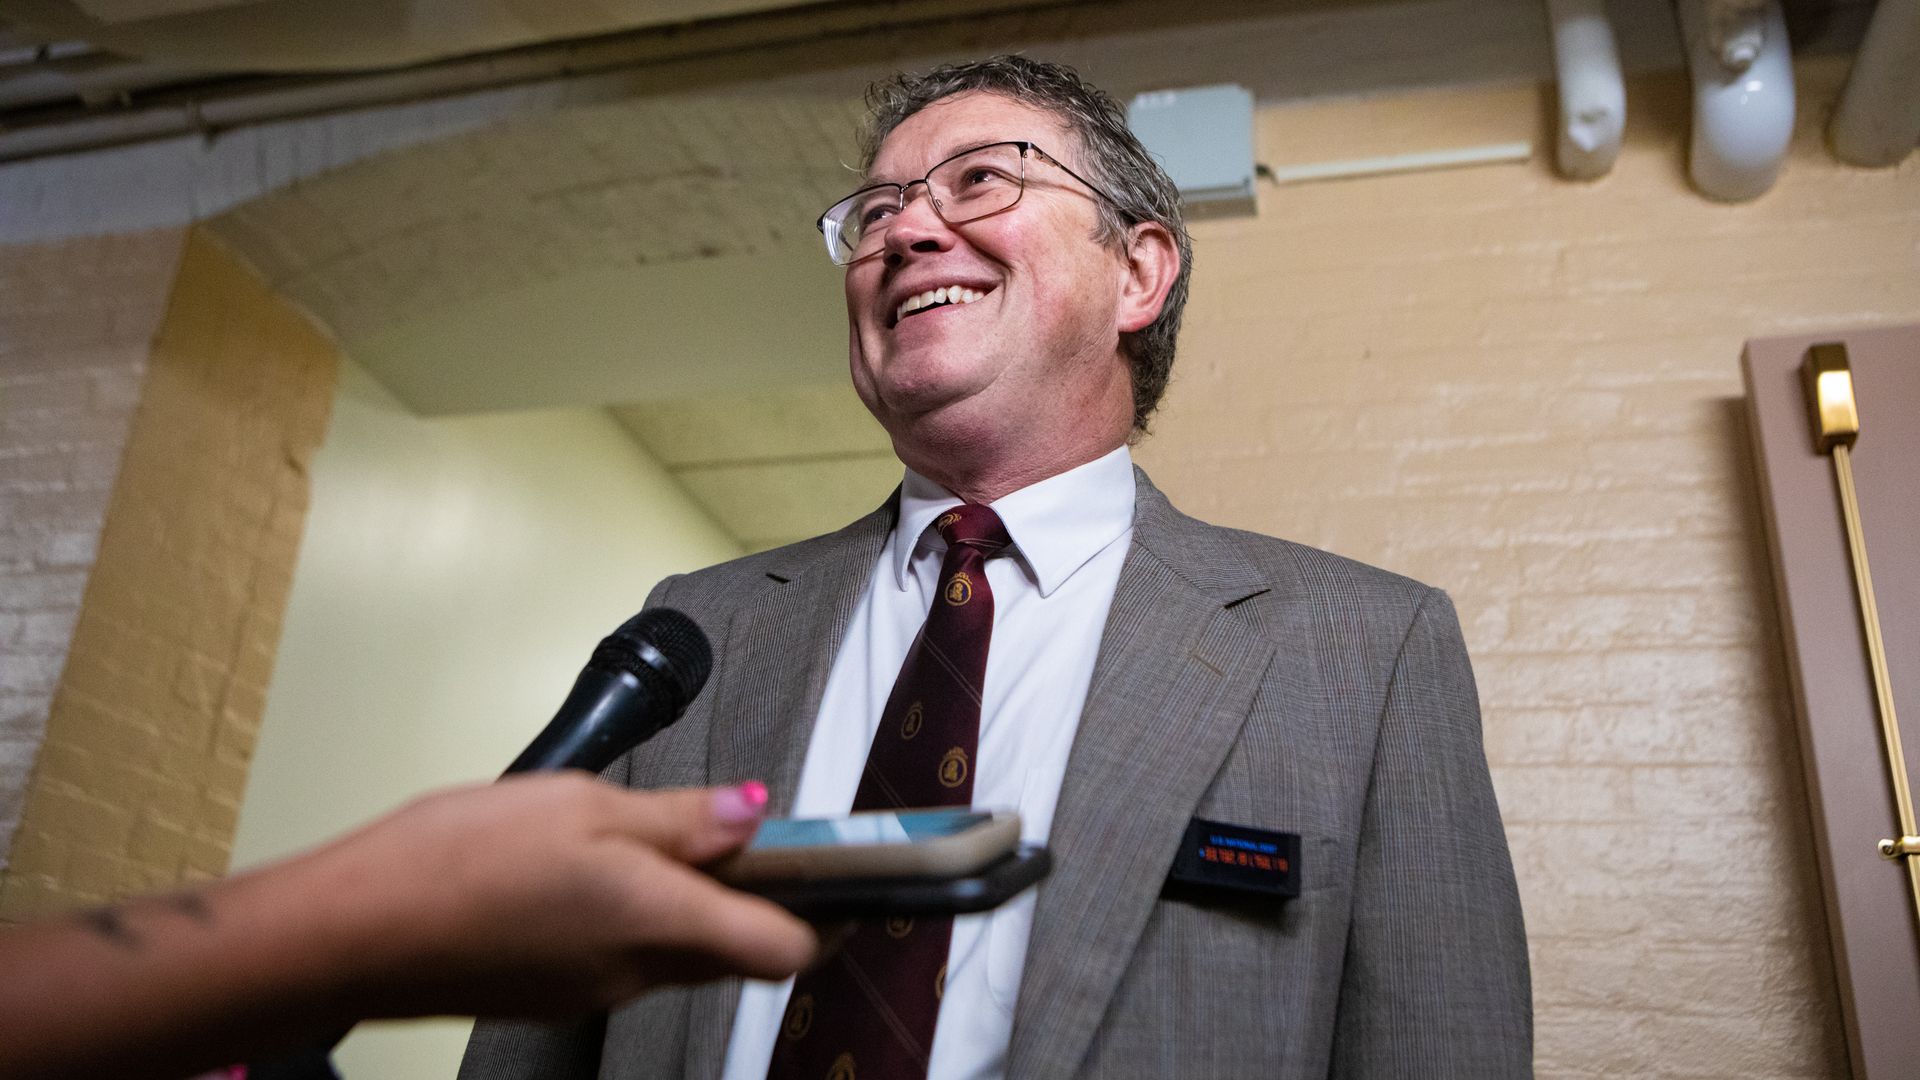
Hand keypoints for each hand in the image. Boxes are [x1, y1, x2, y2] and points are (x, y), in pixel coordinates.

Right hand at [251, 774, 818, 1019]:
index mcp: (660, 922)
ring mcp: (595, 991)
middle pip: (736, 952)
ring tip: (660, 835)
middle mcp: (638, 973)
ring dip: (691, 903)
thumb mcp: (581, 805)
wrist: (349, 932)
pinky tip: (594, 868)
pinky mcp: (554, 994)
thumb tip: (754, 813)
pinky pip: (623, 958)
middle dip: (758, 899)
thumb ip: (678, 818)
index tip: (841, 872)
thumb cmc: (457, 859)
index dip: (829, 915)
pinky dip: (634, 917)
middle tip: (748, 835)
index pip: (785, 949)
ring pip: (679, 953)